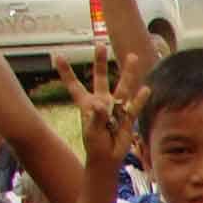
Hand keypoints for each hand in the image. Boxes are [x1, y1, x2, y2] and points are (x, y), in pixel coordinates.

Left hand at [57, 43, 148, 166]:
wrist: (107, 158)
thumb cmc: (94, 144)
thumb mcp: (91, 131)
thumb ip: (96, 117)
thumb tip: (101, 105)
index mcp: (86, 104)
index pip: (74, 85)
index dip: (66, 71)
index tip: (57, 55)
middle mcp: (101, 101)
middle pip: (100, 78)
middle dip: (100, 62)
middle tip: (100, 45)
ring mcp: (116, 108)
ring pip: (122, 87)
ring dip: (127, 73)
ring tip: (132, 57)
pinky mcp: (128, 117)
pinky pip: (134, 106)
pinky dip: (140, 99)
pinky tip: (146, 90)